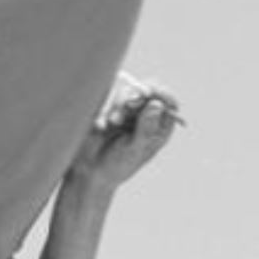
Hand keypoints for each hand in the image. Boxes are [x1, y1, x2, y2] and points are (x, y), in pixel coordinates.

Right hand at [64, 73, 181, 191]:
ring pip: (127, 89)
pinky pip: (108, 93)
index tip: (150, 93)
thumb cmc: (117, 164)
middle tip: (130, 102)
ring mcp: (126, 107)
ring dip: (120, 103)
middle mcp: (145, 113)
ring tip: (113, 123)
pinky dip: (105, 106)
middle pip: (148, 90)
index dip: (161, 93)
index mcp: (159, 126)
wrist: (89, 169)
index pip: (169, 102)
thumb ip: (145, 129)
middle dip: (137, 94)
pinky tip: (101, 125)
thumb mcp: (133, 150)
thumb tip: (156, 105)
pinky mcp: (108, 103)